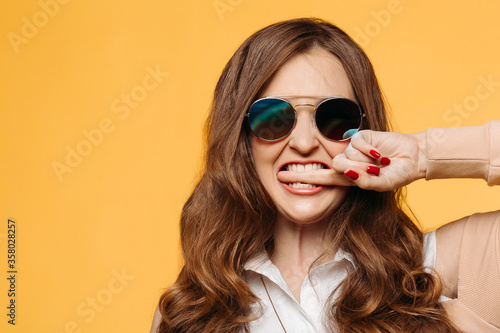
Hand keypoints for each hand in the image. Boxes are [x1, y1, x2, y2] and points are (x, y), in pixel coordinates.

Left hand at [277, 130, 425, 191]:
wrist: (412, 158)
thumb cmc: (395, 174)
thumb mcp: (379, 184)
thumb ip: (361, 180)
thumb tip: (344, 170)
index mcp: (345, 177)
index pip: (319, 178)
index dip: (300, 177)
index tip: (280, 177)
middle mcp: (344, 162)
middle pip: (333, 167)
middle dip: (353, 171)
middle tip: (371, 172)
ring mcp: (351, 149)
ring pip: (346, 157)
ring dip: (366, 163)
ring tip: (380, 163)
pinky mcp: (359, 136)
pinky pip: (357, 145)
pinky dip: (371, 151)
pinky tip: (381, 154)